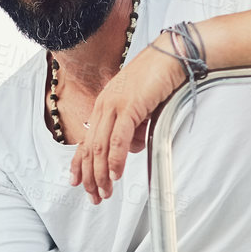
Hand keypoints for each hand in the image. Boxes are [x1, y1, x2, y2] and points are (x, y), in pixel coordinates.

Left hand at [69, 46, 187, 203]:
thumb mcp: (141, 108)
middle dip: (90, 176)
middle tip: (94, 196)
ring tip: (105, 191)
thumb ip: (133, 128)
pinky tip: (115, 174)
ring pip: (101, 147)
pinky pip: (118, 139)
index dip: (80, 164)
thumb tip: (131, 147)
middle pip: (90, 148)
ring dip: (102, 173)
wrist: (172, 55)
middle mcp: (104, 105)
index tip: (78, 182)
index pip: (87, 140)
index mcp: (104, 104)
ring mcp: (115, 105)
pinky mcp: (129, 106)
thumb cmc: (159, 78)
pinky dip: (115, 159)